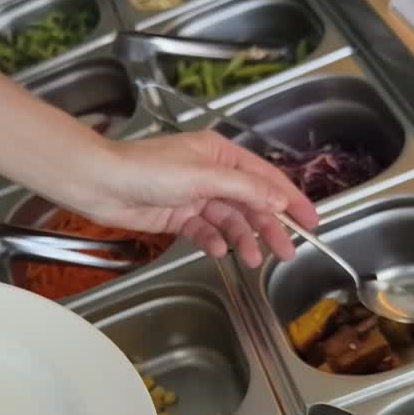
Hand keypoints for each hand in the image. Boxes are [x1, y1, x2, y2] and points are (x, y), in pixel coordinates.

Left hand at [63, 132, 319, 268]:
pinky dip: (214, 242)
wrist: (101, 184)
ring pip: (229, 220)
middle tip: (287, 251)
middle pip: (250, 202)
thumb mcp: (203, 177)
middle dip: (269, 227)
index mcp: (220, 154)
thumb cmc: (148, 170)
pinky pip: (205, 231)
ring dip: (243, 239)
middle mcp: (211, 173)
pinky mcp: (178, 216)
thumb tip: (278, 200)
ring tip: (253, 260)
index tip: (311, 221)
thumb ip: (244, 190)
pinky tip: (218, 252)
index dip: (290, 199)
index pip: (265, 178)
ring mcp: (194, 196)